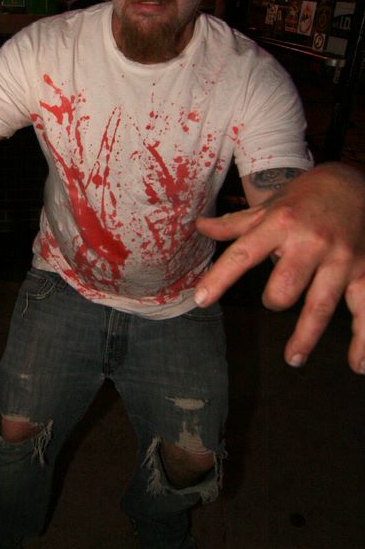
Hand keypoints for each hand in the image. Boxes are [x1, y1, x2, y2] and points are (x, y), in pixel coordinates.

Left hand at [194, 163, 364, 373]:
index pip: (243, 254)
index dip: (220, 278)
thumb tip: (199, 226)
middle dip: (274, 301)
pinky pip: (364, 312)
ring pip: (320, 306)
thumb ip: (235, 224)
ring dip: (305, 337)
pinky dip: (363, 342)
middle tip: (274, 301)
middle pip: (284, 287)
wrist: (353, 184)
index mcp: (280, 224)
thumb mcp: (269, 206)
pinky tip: (357, 364)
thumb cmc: (304, 198)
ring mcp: (340, 259)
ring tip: (293, 359)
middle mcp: (310, 242)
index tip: (201, 300)